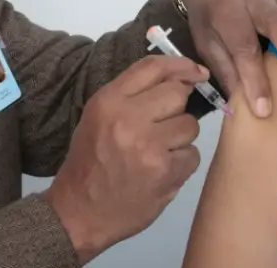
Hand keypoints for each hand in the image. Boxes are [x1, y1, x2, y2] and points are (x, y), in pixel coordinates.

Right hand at [44, 55, 204, 263]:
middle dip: (178, 107)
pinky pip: (193, 155)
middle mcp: (129, 119)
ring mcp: (149, 146)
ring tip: (159, 151)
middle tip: (165, 124)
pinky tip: (162, 171)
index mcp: (109, 101)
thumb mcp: (99, 117)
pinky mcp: (166, 172)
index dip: (181, 65)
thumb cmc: (91, 160)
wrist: (80, 211)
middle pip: (177, 93)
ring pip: (190, 125)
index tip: (196, 71)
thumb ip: (132, 95)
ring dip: (180, 137)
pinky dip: (182, 163)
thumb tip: (179, 78)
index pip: (153, 68)